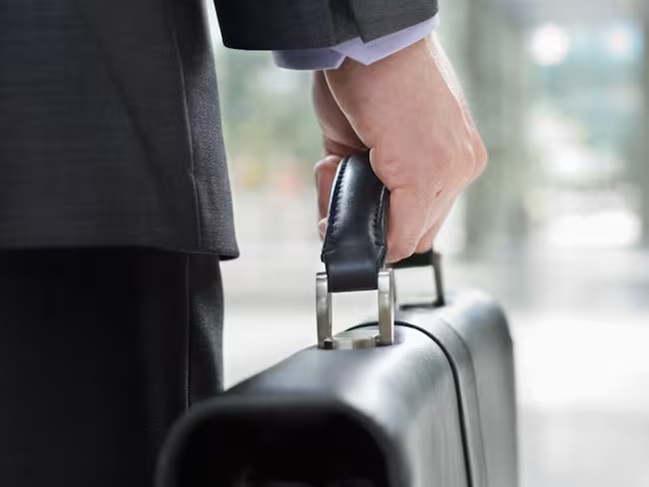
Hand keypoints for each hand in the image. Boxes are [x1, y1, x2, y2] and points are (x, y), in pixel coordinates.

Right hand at [313, 33, 486, 262]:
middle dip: (373, 221)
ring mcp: (450, 173)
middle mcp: (462, 167)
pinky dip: (354, 218)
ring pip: (405, 240)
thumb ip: (375, 181)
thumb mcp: (376, 140)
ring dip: (358, 215)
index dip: (386, 220)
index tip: (354, 199)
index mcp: (456, 156)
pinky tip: (334, 170)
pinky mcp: (426, 176)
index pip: (427, 217)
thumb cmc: (369, 77)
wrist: (367, 36)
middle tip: (339, 182)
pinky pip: (395, 236)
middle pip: (418, 234)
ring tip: (334, 169)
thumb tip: (351, 218)